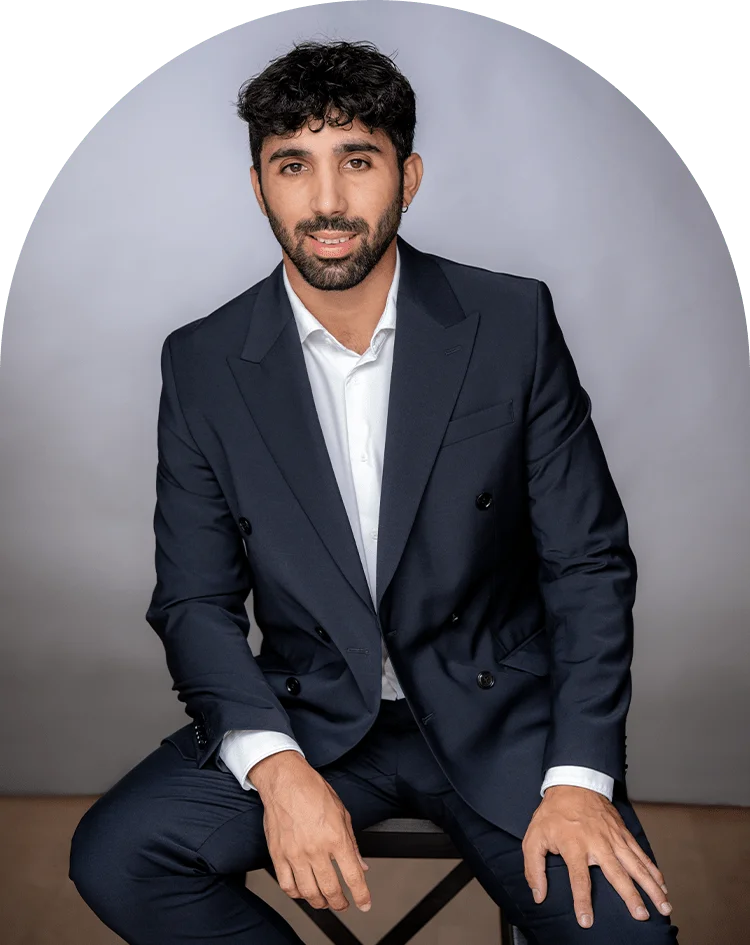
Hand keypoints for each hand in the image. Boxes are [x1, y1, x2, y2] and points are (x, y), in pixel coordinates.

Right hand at [249, 750, 371, 912]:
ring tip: (325, 901)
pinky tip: (303, 892)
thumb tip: (360, 865)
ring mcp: (295, 854)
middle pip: (331, 890)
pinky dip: (297, 894)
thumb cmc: (313, 790)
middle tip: (344, 904)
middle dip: (340, 903)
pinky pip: (287, 885)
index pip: (353, 876)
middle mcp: (316, 849)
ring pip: (309, 893)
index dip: (362, 895)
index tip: (365, 904)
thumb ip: (352, 843)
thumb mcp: (342, 812)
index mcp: (335, 837)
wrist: (285, 780)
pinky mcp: (278, 855)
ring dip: (320, 903)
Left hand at [523, 784, 671, 928]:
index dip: (582, 901)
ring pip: (636, 865)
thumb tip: (538, 895)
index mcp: (574, 846)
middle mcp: (598, 843)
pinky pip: (640, 853)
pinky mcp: (623, 833)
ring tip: (663, 906)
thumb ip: (533, 868)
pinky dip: (653, 870)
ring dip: (650, 886)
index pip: (579, 879)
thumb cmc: (553, 813)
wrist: (573, 782)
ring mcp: (614, 838)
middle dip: (631, 896)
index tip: (586, 921)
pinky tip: (661, 885)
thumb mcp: (534, 837)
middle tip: (641, 916)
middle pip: (617, 874)